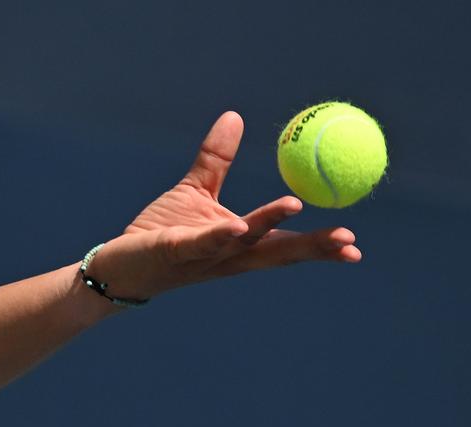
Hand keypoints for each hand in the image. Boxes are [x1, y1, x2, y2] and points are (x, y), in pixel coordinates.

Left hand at [87, 111, 362, 300]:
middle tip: (348, 243)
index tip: (353, 245)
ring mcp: (201, 256)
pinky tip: (237, 228)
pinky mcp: (173, 252)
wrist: (117, 265)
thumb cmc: (159, 233)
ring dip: (267, 226)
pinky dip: (219, 235)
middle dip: (311, 247)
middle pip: (275, 252)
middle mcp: (226, 256)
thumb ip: (216, 160)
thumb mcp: (194, 193)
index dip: (318, 246)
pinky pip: (200, 243)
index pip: (284, 245)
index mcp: (239, 244)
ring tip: (296, 206)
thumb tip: (234, 116)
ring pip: (241, 244)